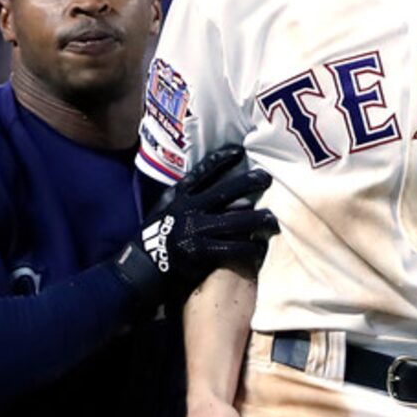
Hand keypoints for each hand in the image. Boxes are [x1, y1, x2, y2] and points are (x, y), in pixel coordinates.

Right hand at [117, 145, 277, 300]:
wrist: (144, 265)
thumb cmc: (159, 235)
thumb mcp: (166, 207)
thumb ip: (189, 196)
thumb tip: (224, 194)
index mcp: (179, 194)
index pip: (203, 170)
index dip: (222, 159)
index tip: (239, 151)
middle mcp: (188, 208)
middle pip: (226, 191)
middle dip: (249, 182)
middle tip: (267, 178)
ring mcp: (195, 229)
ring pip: (235, 220)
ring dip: (258, 219)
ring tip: (272, 220)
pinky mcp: (201, 251)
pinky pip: (232, 247)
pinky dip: (249, 248)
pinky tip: (260, 248)